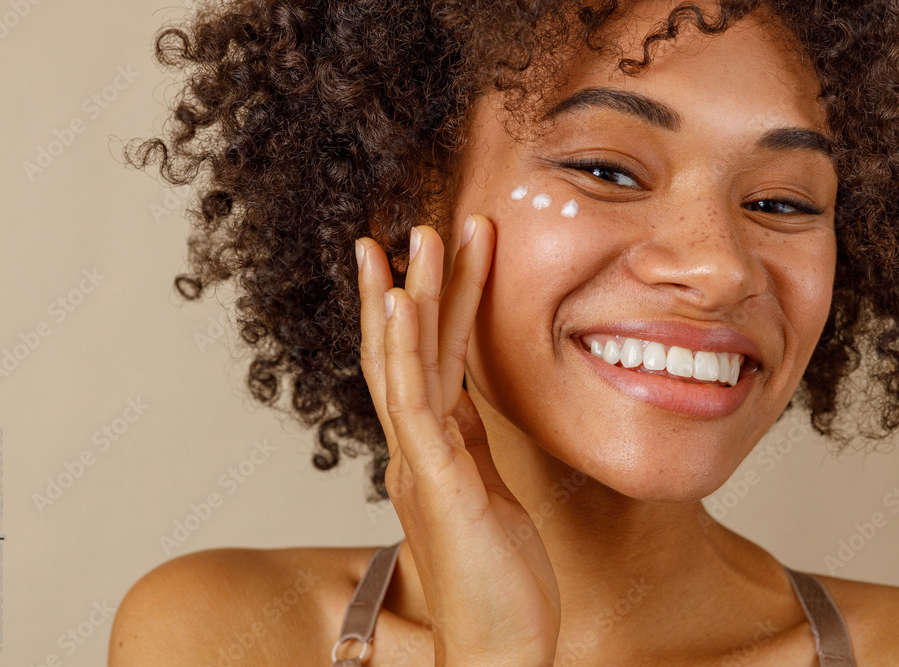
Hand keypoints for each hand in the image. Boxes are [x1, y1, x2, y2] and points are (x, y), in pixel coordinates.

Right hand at [355, 214, 560, 665]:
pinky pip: (413, 404)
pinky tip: (398, 303)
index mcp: (435, 450)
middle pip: (405, 352)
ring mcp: (420, 463)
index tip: (430, 258)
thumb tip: (471, 409)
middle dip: (410, 285)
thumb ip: (471, 450)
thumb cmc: (500, 583)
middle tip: (410, 226)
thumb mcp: (490, 496)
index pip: (426, 364)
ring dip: (406, 296)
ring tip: (411, 237)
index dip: (427, 309)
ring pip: (403, 364)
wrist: (497, 650)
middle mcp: (417, 449)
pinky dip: (400, 348)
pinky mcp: (434, 481)